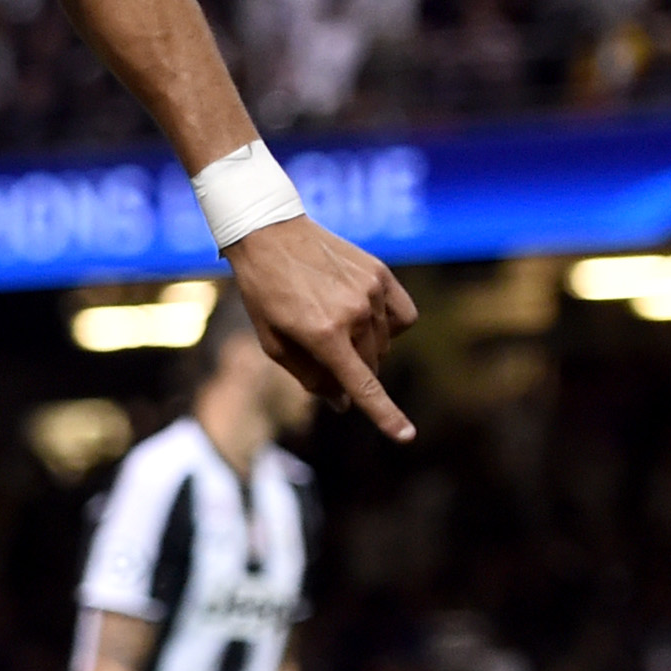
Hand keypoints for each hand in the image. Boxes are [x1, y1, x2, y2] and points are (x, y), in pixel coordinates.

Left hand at [224, 215, 417, 442]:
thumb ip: (310, 377)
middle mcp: (354, 314)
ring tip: (335, 320)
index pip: (362, 385)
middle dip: (353, 370)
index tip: (406, 436)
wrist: (269, 233)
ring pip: (386, 343)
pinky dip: (390, 325)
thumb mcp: (274, 342)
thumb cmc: (264, 292)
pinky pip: (403, 316)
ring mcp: (371, 292)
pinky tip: (368, 315)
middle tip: (324, 350)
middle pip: (372, 365)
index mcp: (323, 334)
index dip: (385, 415)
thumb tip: (344, 404)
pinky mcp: (380, 273)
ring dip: (368, 346)